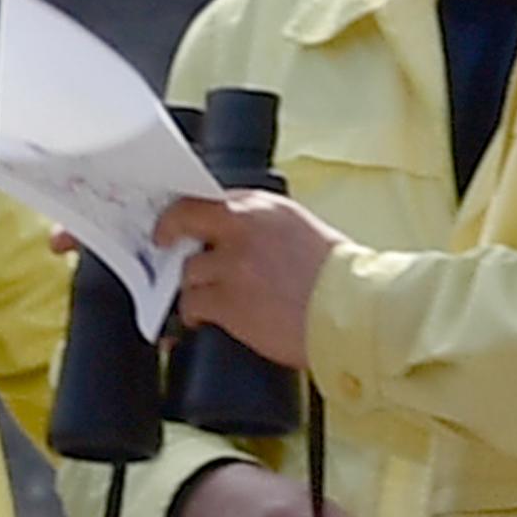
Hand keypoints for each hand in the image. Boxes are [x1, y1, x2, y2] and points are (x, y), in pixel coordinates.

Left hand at [157, 190, 341, 365]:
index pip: (208, 197)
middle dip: (169, 234)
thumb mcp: (301, 230)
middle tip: (162, 245)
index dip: (187, 210)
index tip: (177, 219)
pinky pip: (192, 305)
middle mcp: (243, 229)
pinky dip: (194, 314)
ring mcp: (233, 265)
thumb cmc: (339, 278)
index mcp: (264, 207)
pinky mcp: (228, 302)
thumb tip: (233, 237)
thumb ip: (263, 227)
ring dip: (192, 286)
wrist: (353, 311)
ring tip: (205, 298)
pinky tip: (204, 320)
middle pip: (183, 220)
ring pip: (187, 270)